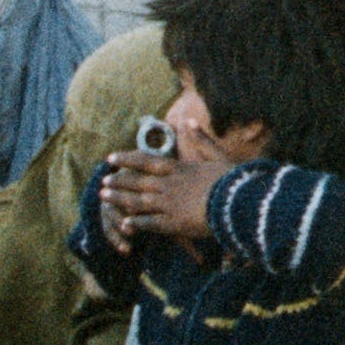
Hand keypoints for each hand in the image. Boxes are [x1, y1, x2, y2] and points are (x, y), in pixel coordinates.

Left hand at [102, 143, 233, 249]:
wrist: (241, 202)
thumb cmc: (233, 179)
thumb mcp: (219, 155)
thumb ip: (203, 140)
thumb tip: (190, 121)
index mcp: (180, 169)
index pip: (147, 161)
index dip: (127, 159)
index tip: (111, 158)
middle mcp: (170, 186)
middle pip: (137, 181)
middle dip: (119, 180)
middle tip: (103, 180)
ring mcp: (170, 205)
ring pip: (138, 201)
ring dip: (120, 198)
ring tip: (104, 197)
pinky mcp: (174, 223)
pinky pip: (150, 223)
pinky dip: (136, 223)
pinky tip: (123, 223)